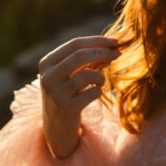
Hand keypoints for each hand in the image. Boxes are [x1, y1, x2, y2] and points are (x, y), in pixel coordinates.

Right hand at [38, 36, 119, 158]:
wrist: (57, 124)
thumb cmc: (68, 92)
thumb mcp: (71, 74)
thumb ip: (87, 60)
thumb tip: (112, 47)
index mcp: (47, 63)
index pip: (75, 44)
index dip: (97, 41)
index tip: (115, 42)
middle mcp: (48, 77)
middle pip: (81, 55)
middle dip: (104, 52)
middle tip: (118, 54)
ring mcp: (56, 93)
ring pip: (88, 74)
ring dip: (100, 77)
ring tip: (99, 82)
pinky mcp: (68, 108)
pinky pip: (93, 93)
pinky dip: (98, 91)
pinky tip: (93, 94)